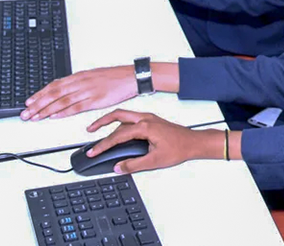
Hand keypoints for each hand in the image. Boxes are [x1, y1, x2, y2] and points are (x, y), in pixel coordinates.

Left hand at [21, 66, 137, 120]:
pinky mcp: (96, 100)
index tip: (28, 102)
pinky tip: (54, 116)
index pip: (54, 85)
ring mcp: (87, 91)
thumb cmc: (114, 77)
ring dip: (46, 110)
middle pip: (54, 94)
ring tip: (35, 117)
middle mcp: (80, 82)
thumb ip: (77, 83)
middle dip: (37, 104)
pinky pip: (76, 107)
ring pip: (62, 101)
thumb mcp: (92, 76)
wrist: (131, 77)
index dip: (39, 94)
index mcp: (79, 76)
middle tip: (26, 113)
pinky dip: (63, 112)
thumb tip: (63, 89)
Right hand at [83, 111, 224, 173]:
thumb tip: (118, 167)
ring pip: (124, 116)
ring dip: (110, 121)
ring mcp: (149, 118)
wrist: (194, 142)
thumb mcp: (155, 161)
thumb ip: (134, 165)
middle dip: (101, 121)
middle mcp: (146, 119)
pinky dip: (120, 122)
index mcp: (145, 127)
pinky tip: (116, 130)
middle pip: (118, 115)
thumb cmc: (180, 148)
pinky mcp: (152, 121)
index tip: (93, 152)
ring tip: (98, 129)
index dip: (103, 145)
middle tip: (89, 130)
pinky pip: (131, 118)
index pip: (117, 136)